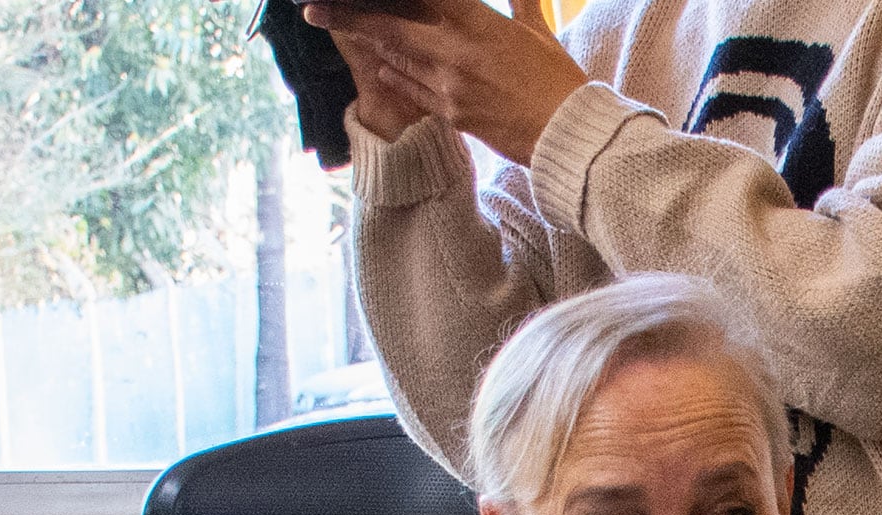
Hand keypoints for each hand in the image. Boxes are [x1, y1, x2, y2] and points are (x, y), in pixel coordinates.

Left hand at [303, 0, 586, 162]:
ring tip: (340, 27)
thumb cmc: (559, 81)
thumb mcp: (539, 32)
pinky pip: (412, 89)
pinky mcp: (452, 113)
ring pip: (395, 56)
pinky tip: (380, 63)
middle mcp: (455, 49)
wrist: (569, 135)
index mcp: (476, 21)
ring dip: (367, 41)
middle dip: (347, 16)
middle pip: (390, 25)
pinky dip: (394, 73)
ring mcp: (450, 83)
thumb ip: (521, 4)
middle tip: (313, 8)